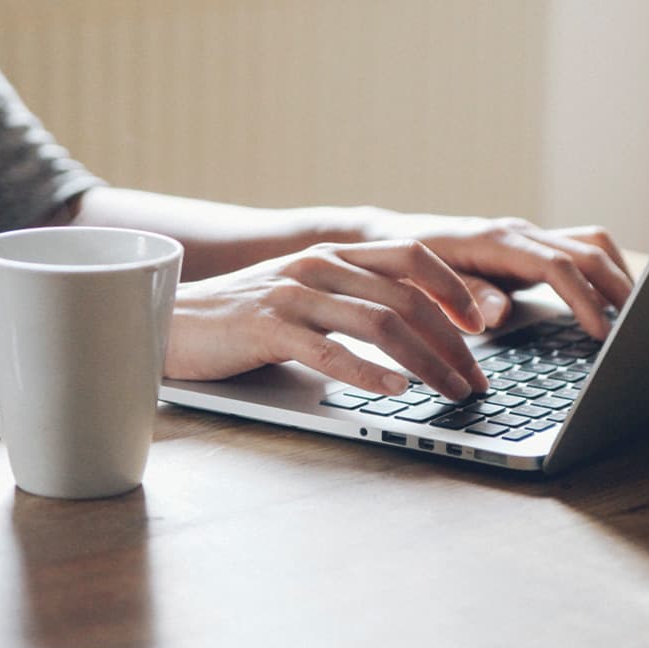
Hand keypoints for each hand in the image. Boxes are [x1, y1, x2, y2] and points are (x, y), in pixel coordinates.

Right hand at [165, 240, 490, 399]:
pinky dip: (369, 373)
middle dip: (452, 343)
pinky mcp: (267, 327)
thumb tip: (415, 331)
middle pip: (407, 298)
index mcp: (333, 255)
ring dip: (427, 363)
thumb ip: (350, 301)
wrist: (167, 321)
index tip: (482, 324)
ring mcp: (292, 294)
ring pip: (381, 324)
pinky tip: (395, 391)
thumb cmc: (240, 319)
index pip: (413, 257)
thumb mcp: (303, 296)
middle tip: (475, 381)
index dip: (454, 288)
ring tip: (451, 392)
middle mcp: (318, 266)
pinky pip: (329, 351)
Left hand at [363, 213, 633, 340]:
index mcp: (496, 241)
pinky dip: (603, 269)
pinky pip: (580, 249)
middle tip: (640, 326)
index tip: (602, 333)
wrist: (390, 240)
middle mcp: (519, 233)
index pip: (557, 266)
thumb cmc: (407, 264)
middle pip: (587, 250)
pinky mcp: (530, 247)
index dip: (584, 299)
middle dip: (618, 287)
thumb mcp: (426, 284)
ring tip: (638, 313)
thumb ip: (463, 295)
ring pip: (590, 243)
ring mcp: (528, 237)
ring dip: (618, 274)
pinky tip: (613, 298)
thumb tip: (497, 314)